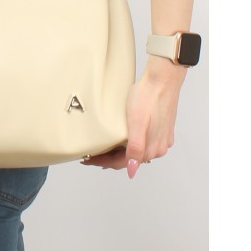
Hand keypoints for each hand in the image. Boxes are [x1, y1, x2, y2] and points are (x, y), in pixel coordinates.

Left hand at [80, 57, 186, 178]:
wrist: (163, 79)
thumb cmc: (148, 97)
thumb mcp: (137, 123)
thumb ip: (135, 148)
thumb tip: (132, 170)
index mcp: (151, 148)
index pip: (122, 163)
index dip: (103, 162)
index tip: (88, 159)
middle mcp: (159, 146)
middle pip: (129, 159)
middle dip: (109, 158)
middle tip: (91, 155)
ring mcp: (161, 138)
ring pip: (136, 152)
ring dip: (119, 152)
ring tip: (104, 148)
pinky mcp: (162, 129)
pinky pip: (143, 142)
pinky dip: (129, 144)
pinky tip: (121, 139)